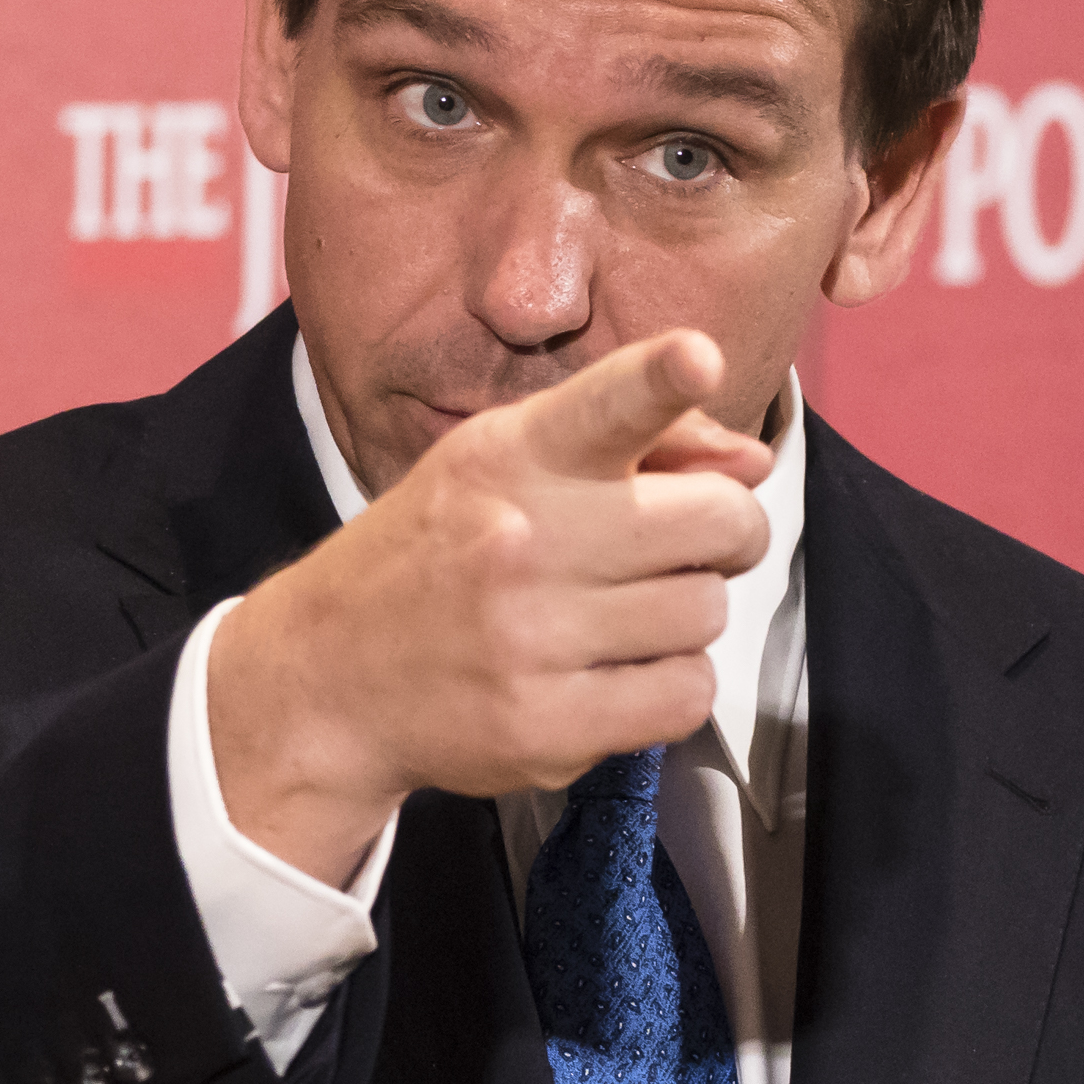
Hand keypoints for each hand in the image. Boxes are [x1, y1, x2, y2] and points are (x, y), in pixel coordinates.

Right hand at [209, 330, 773, 884]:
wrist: (329, 674)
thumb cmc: (441, 554)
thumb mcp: (506, 468)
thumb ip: (637, 443)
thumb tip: (753, 461)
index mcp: (512, 457)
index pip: (606, 404)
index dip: (661, 378)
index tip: (697, 357)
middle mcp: (521, 541)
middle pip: (719, 520)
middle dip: (725, 531)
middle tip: (682, 546)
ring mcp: (532, 639)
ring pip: (707, 611)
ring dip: (685, 614)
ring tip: (620, 614)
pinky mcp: (546, 725)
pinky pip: (687, 694)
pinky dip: (671, 686)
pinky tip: (615, 672)